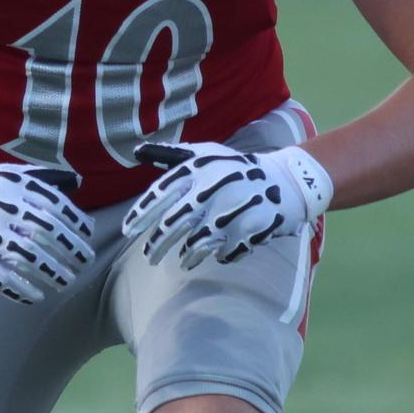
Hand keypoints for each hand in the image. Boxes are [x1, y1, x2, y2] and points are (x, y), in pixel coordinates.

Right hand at [0, 162, 94, 304]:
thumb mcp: (8, 174)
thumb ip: (41, 178)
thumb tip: (76, 182)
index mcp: (13, 188)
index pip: (55, 207)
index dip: (75, 223)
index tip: (88, 235)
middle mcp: (3, 211)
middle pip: (46, 235)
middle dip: (70, 250)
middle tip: (85, 262)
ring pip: (29, 258)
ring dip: (52, 273)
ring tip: (66, 281)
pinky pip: (2, 278)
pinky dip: (21, 290)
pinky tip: (37, 297)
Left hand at [121, 139, 333, 269]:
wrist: (285, 181)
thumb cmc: (236, 168)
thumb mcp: (205, 154)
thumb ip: (171, 156)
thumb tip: (137, 151)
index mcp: (199, 171)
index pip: (160, 195)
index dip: (141, 215)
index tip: (128, 231)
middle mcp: (212, 190)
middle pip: (173, 225)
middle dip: (157, 245)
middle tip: (150, 257)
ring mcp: (231, 211)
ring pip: (196, 244)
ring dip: (187, 255)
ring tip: (183, 261)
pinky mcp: (250, 230)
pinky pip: (225, 253)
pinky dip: (219, 256)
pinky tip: (216, 255)